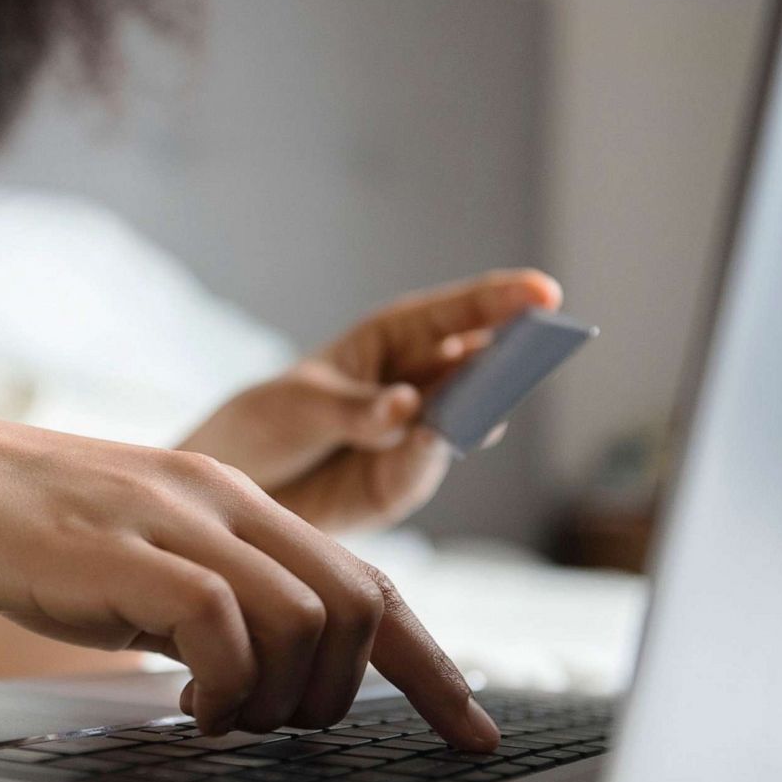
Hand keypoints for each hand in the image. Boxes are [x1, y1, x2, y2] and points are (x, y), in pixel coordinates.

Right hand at [0, 416, 498, 747]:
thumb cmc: (24, 535)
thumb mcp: (143, 559)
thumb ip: (214, 594)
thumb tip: (275, 664)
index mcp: (236, 501)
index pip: (369, 582)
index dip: (431, 664)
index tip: (470, 729)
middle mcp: (221, 499)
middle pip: (359, 605)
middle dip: (350, 694)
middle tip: (279, 726)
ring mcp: (171, 520)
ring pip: (305, 619)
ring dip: (277, 697)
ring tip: (215, 713)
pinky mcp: (117, 551)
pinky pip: (222, 623)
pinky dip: (221, 683)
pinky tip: (180, 700)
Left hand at [181, 269, 561, 532]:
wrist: (235, 488)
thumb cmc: (265, 424)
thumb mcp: (300, 405)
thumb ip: (356, 409)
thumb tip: (410, 409)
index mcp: (391, 341)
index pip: (453, 316)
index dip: (500, 302)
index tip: (546, 294)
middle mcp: (415, 385)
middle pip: (476, 369)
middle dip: (509, 360)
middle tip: (538, 350)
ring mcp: (415, 437)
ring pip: (462, 421)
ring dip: (477, 411)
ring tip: (486, 403)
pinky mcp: (402, 485)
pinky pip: (423, 469)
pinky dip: (426, 457)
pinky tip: (427, 443)